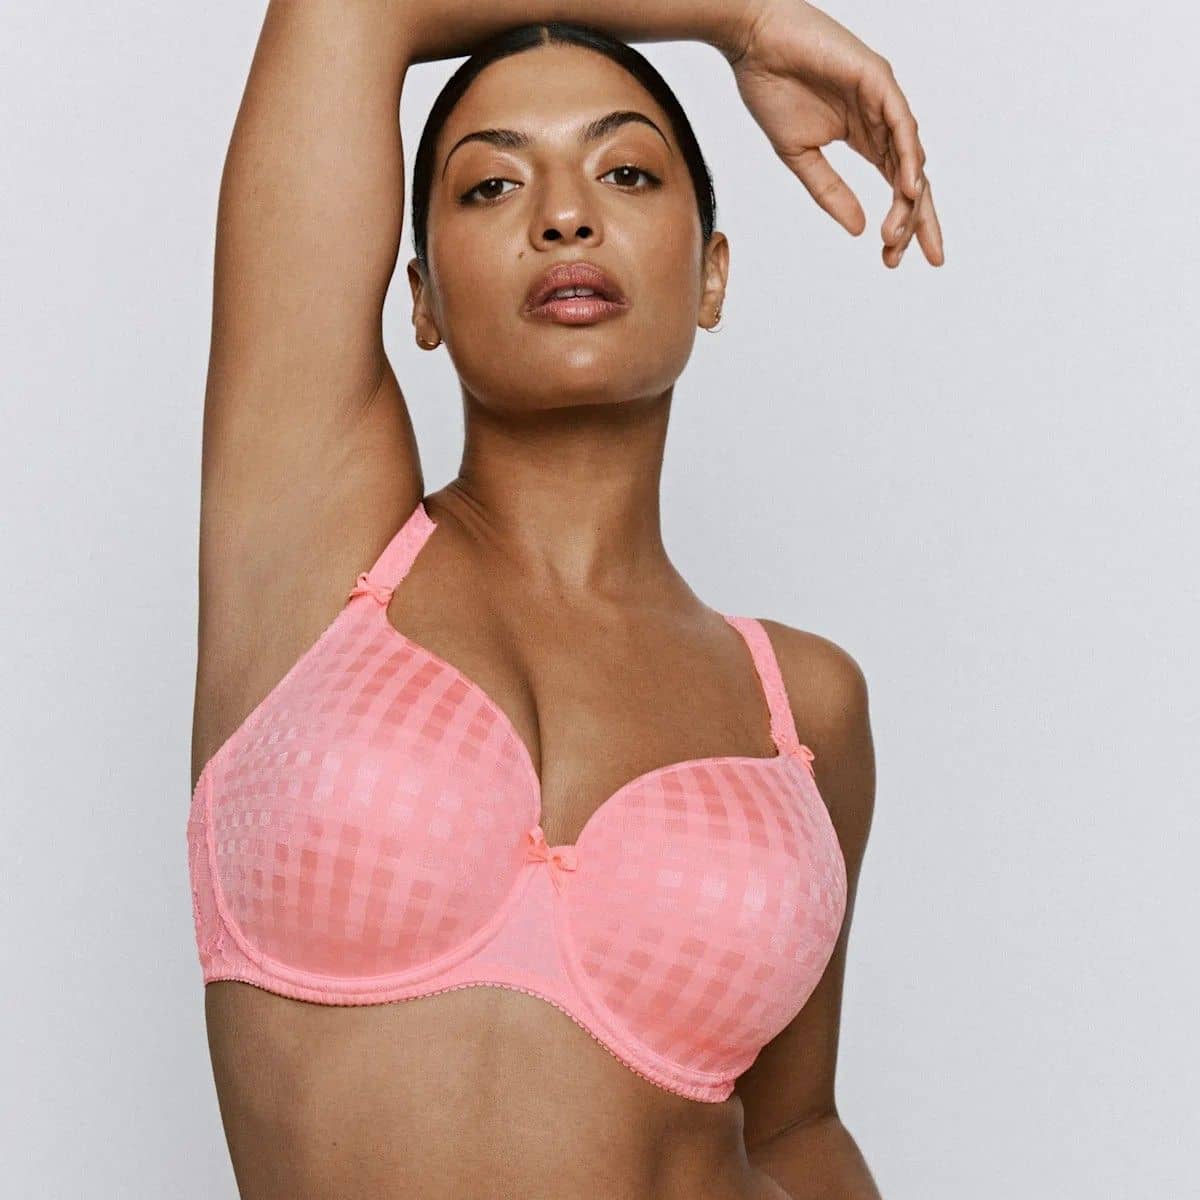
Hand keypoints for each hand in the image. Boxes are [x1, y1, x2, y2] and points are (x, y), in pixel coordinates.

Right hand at [725, 0, 943, 266]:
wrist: (754, 42)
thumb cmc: (772, 88)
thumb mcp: (800, 157)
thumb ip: (830, 192)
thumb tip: (859, 230)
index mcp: (865, 137)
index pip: (895, 187)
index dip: (902, 224)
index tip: (894, 261)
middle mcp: (881, 120)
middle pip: (912, 178)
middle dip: (921, 220)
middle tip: (925, 257)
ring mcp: (883, 99)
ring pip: (910, 157)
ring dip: (909, 199)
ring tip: (899, 233)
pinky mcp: (878, 78)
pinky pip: (901, 123)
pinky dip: (908, 156)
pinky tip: (908, 188)